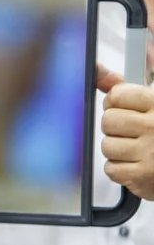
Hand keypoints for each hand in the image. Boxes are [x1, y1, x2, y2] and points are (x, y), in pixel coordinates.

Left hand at [98, 63, 153, 198]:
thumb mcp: (151, 104)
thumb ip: (122, 86)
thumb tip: (95, 69)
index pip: (117, 95)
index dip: (114, 103)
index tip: (122, 108)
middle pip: (108, 121)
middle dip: (114, 128)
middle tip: (131, 133)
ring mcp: (151, 152)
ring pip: (107, 146)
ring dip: (117, 151)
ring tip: (136, 151)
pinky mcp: (144, 176)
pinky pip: (111, 169)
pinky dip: (120, 170)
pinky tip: (137, 166)